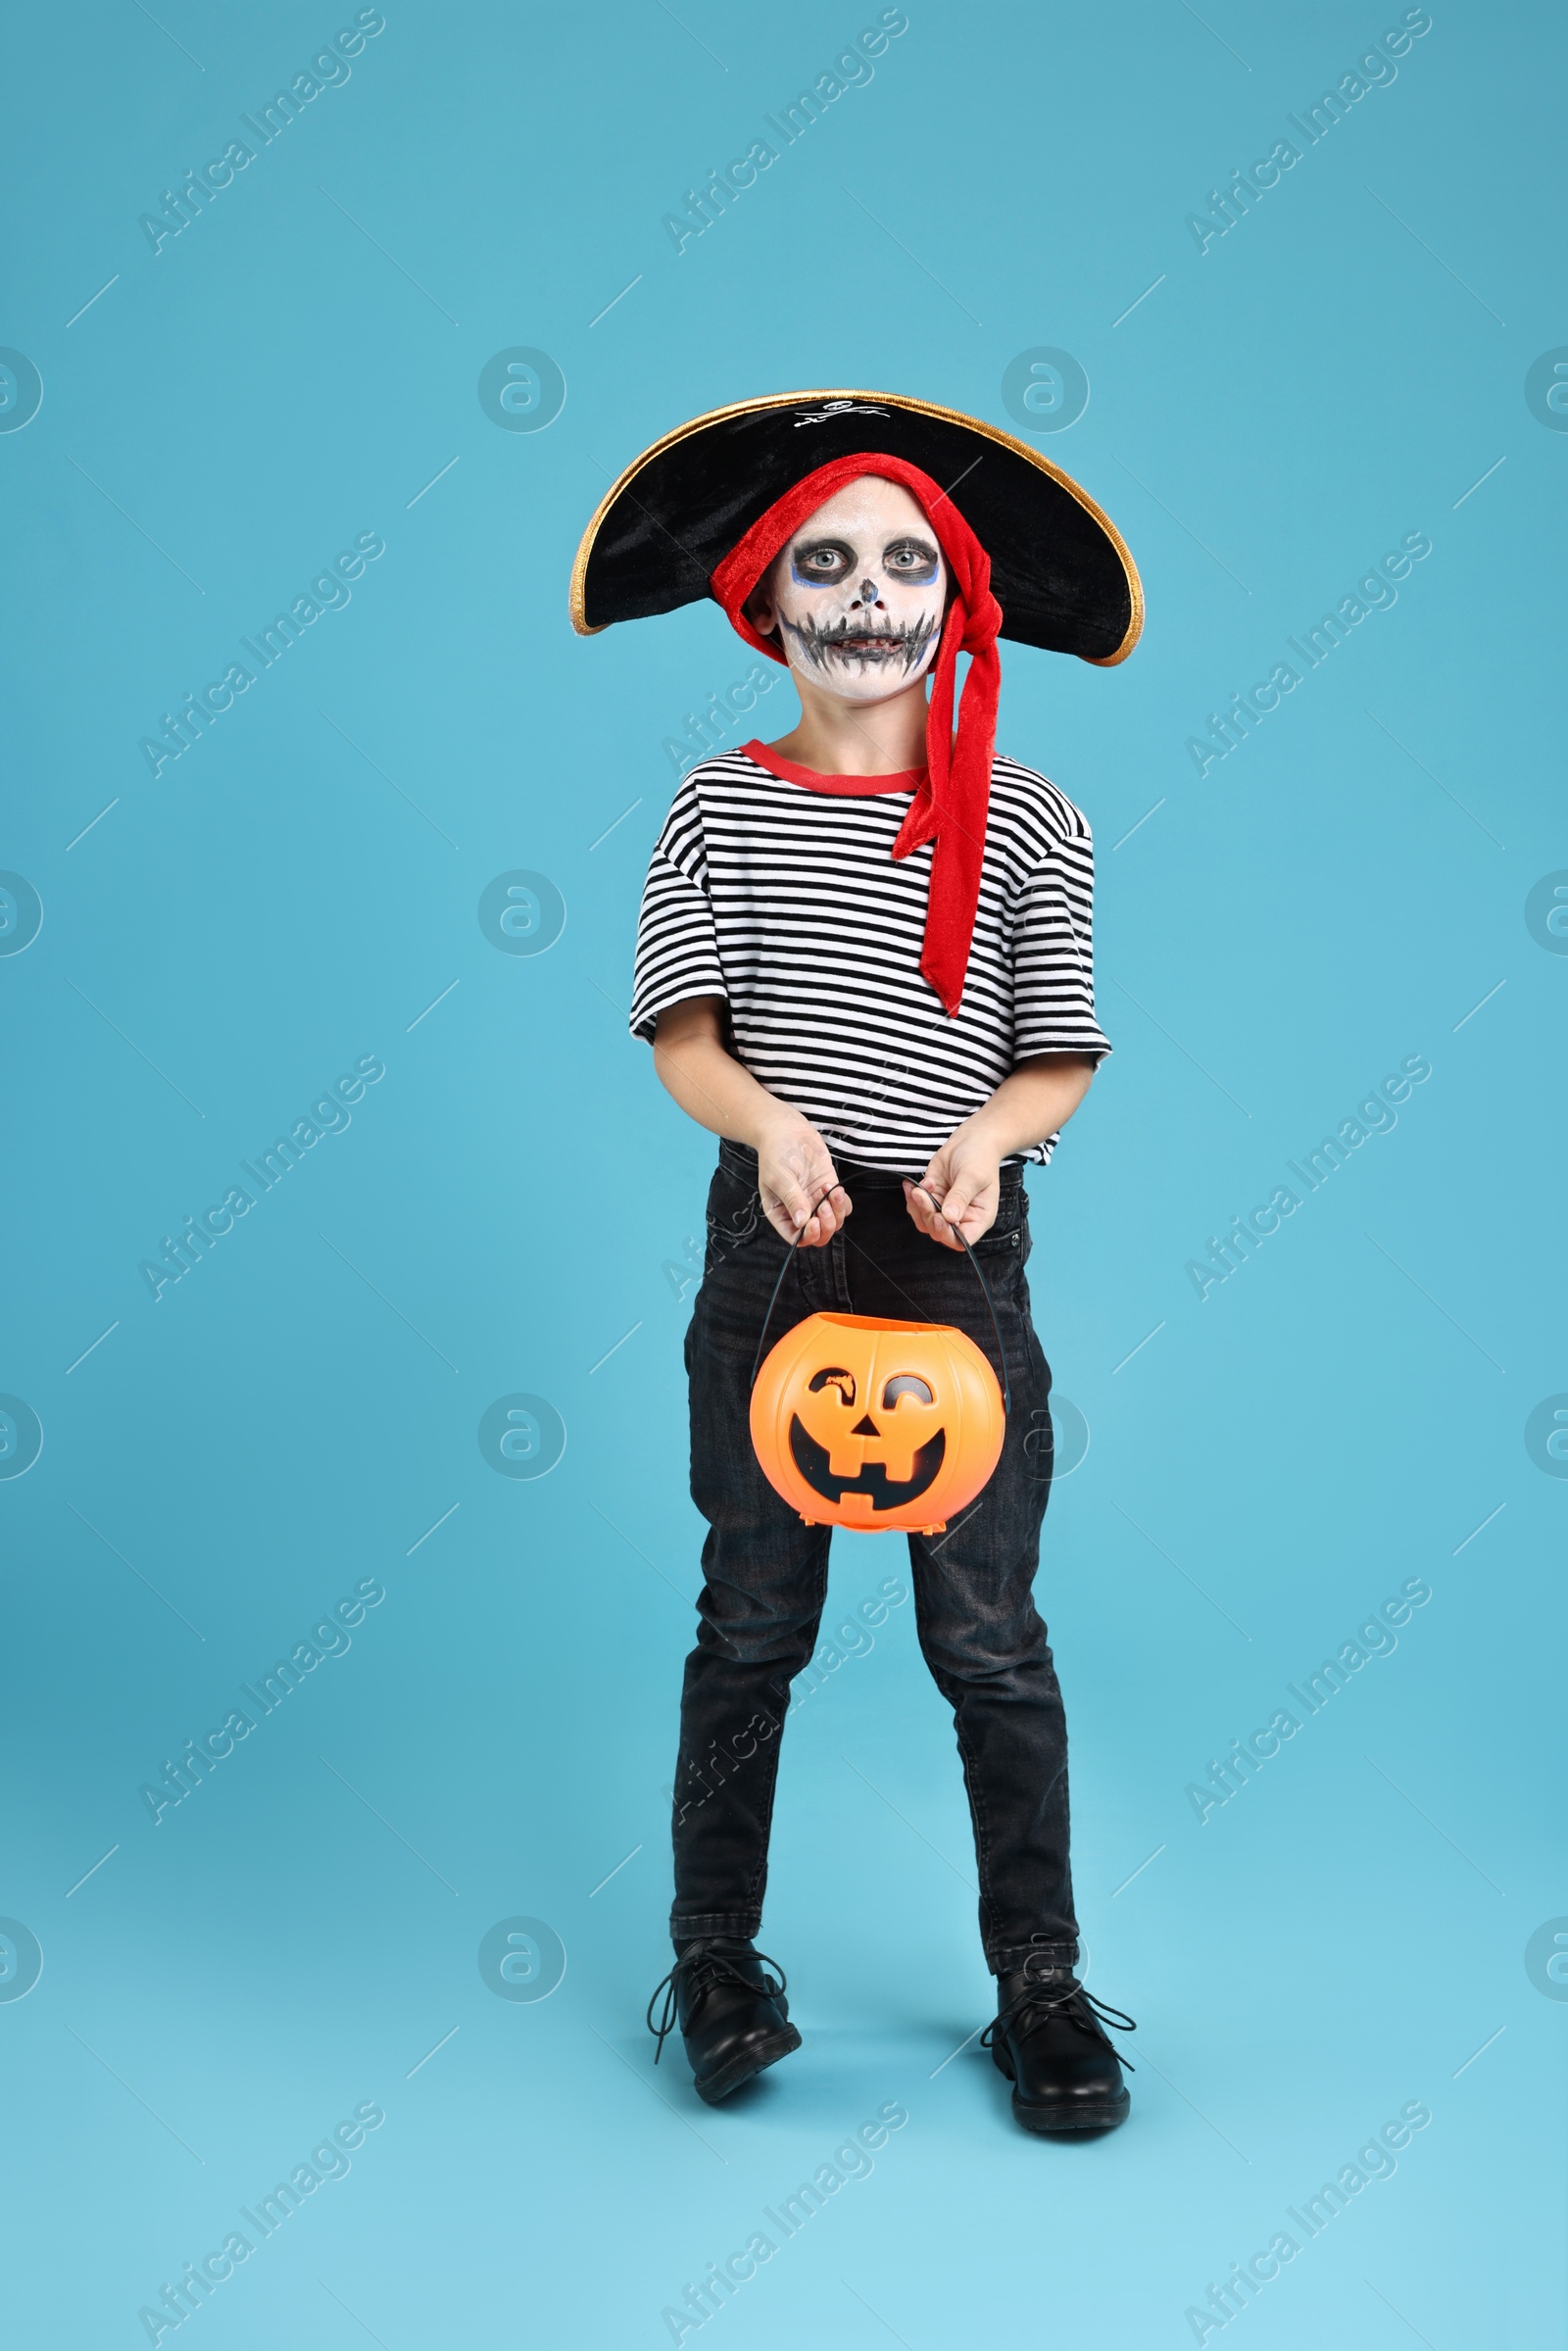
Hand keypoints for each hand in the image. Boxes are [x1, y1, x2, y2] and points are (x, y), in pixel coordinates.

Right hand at [757, 1117, 850, 1247]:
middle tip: (824, 1207)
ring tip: (830, 1193)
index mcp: (780, 1213)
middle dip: (825, 1226)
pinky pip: (842, 1206)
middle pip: (818, 1235)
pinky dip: (843, 1202)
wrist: (786, 1130)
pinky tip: (833, 1187)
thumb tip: (802, 1223)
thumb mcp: (779, 1178)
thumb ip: (792, 1200)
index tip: (813, 1221)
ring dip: (836, 1213)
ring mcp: (815, 1201)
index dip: (807, 1236)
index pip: (795, 1238)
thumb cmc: (775, 1153)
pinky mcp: (828, 1189)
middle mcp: (799, 1211)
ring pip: (833, 1223)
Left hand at [903, 1131, 1000, 1251]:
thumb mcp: (973, 1176)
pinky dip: (911, 1197)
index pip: (963, 1240)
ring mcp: (945, 1208)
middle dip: (928, 1215)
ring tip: (918, 1188)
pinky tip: (913, 1184)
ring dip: (917, 1207)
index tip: (939, 1218)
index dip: (949, 1235)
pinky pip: (917, 1207)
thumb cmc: (980, 1158)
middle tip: (922, 1194)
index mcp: (978, 1217)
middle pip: (939, 1232)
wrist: (970, 1140)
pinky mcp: (932, 1197)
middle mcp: (961, 1217)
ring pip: (925, 1222)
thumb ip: (960, 1196)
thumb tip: (950, 1216)